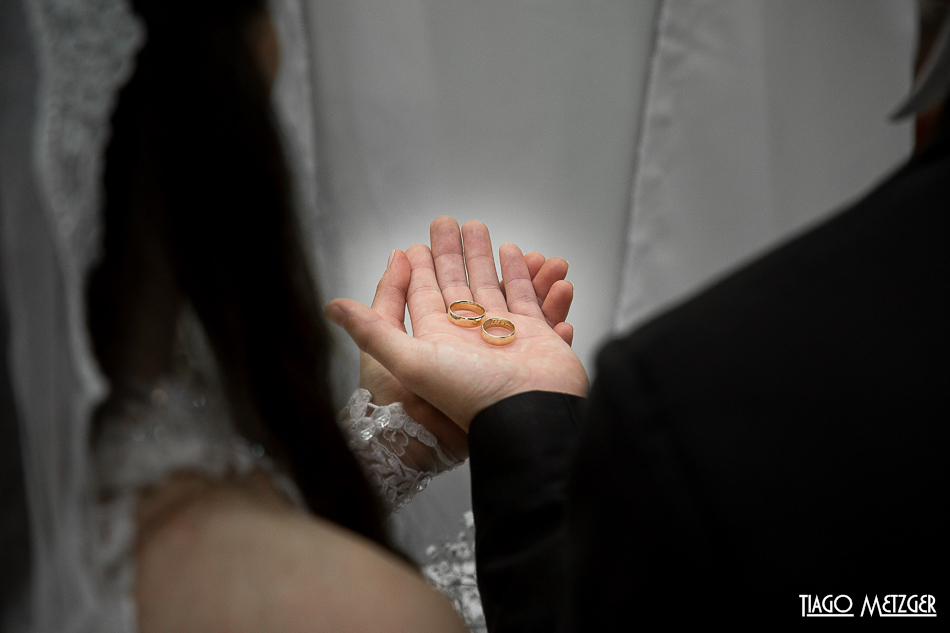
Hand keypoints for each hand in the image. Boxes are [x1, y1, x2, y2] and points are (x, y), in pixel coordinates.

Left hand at [328, 217, 588, 429]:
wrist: (520, 423)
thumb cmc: (463, 396)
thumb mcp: (404, 362)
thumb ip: (371, 330)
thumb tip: (331, 306)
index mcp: (436, 340)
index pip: (424, 295)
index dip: (419, 267)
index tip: (418, 241)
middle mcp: (468, 338)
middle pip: (457, 285)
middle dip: (452, 252)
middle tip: (449, 221)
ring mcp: (503, 338)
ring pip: (492, 287)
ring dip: (487, 258)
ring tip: (483, 228)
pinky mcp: (537, 339)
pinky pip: (529, 301)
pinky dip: (525, 278)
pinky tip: (519, 255)